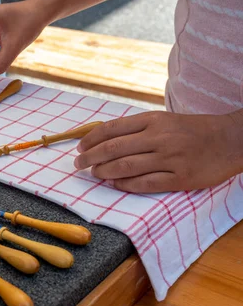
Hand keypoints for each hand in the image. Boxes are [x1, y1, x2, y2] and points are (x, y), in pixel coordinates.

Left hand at [73, 111, 242, 192]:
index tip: (80, 147)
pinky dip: (125, 185)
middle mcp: (159, 138)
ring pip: (126, 167)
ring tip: (94, 174)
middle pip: (113, 149)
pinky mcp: (180, 178)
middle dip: (90, 158)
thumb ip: (136, 128)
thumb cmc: (192, 130)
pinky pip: (145, 183)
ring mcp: (170, 159)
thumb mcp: (164, 120)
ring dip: (104, 172)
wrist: (231, 141)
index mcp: (153, 120)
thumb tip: (103, 139)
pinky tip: (114, 185)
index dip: (91, 139)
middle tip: (78, 164)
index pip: (112, 129)